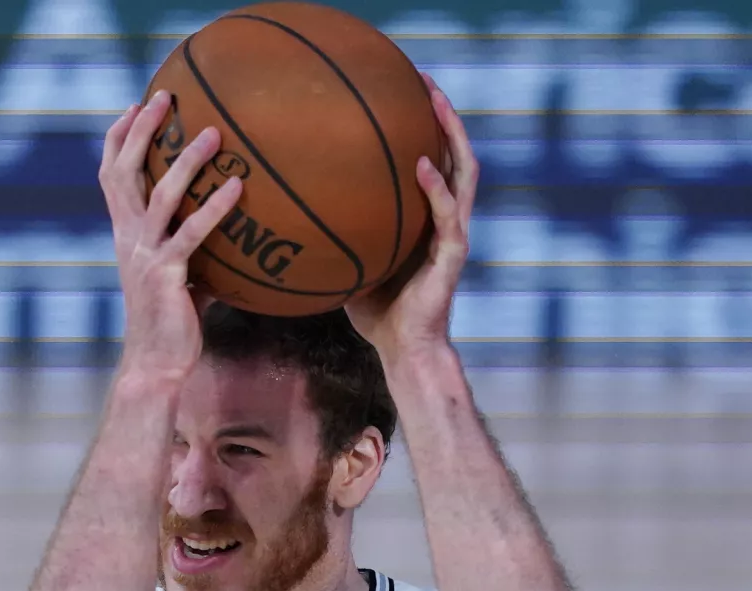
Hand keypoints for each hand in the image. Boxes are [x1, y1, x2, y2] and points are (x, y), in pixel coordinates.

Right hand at [99, 90, 242, 381]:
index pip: (111, 177)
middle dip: (142, 131)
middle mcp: (128, 239)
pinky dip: (215, 208)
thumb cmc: (170, 325)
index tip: (132, 107)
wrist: (155, 365)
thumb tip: (232, 246)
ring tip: (213, 132)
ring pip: (160, 196)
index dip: (118, 140)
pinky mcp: (166, 275)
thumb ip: (195, 256)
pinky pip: (192, 234)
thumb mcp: (179, 280)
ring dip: (186, 161)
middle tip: (165, 95)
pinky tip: (238, 187)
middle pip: (125, 173)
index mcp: (125, 236)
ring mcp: (145, 255)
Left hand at [344, 74, 477, 361]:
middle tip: (424, 79)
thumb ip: (335, 236)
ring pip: (463, 173)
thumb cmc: (376, 312)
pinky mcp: (453, 255)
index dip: (422, 128)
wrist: (403, 350)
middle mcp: (445, 220)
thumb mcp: (350, 263)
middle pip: (453, 154)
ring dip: (451, 135)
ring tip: (435, 103)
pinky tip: (421, 165)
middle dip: (443, 115)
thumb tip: (288, 216)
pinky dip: (436, 188)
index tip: (402, 93)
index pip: (432, 161)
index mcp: (425, 219)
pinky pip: (447, 214)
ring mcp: (453, 235)